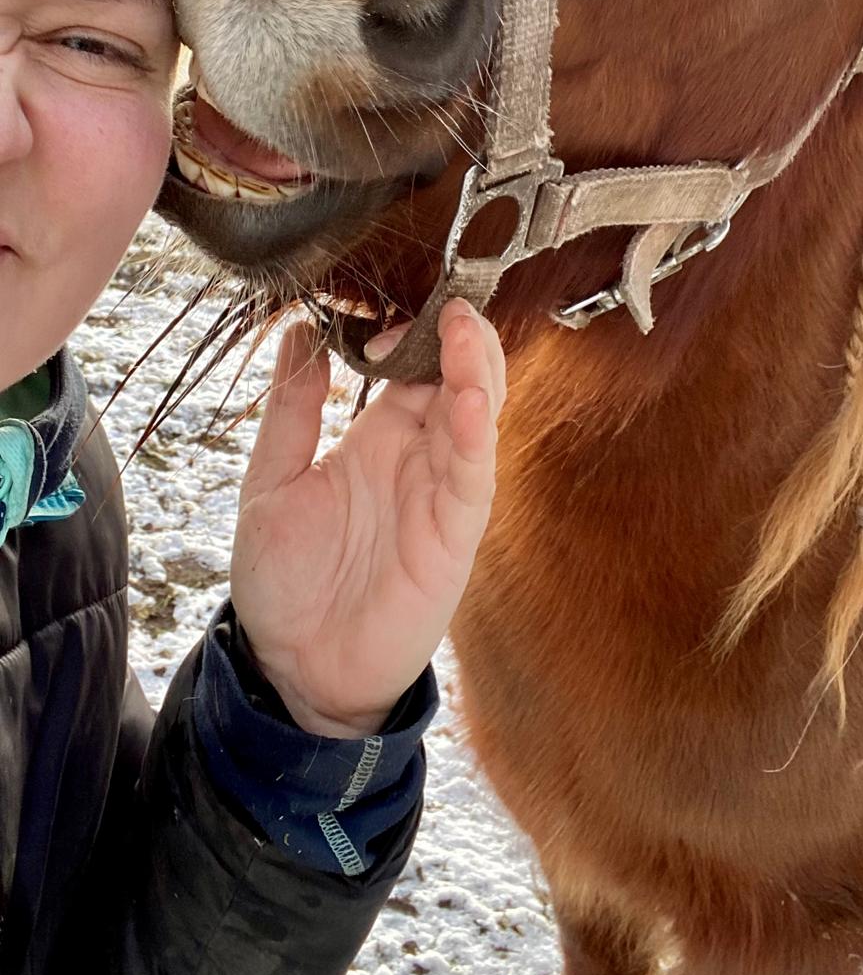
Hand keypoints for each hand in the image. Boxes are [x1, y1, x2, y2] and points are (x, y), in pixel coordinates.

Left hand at [230, 300, 504, 738]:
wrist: (294, 670)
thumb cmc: (286, 583)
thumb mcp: (271, 482)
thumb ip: (292, 409)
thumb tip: (299, 330)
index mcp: (378, 440)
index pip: (415, 368)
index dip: (410, 336)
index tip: (380, 321)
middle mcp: (419, 459)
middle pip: (460, 380)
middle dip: (461, 339)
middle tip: (450, 304)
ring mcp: (442, 494)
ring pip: (478, 417)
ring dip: (477, 371)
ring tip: (465, 331)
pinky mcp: (454, 535)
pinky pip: (473, 477)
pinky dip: (474, 435)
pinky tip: (468, 400)